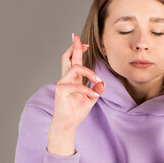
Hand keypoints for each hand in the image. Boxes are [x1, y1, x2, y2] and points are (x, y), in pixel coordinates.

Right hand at [48, 33, 104, 155]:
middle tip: (78, 38)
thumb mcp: (91, 99)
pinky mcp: (61, 91)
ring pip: (74, 68)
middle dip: (73, 46)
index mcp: (72, 79)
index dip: (77, 49)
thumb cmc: (76, 111)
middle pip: (66, 57)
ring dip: (89, 72)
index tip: (84, 42)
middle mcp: (65, 79)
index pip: (73, 60)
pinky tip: (94, 95)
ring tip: (97, 80)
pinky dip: (87, 89)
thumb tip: (102, 82)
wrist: (68, 124)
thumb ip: (96, 89)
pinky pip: (76, 86)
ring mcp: (62, 84)